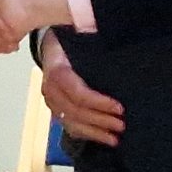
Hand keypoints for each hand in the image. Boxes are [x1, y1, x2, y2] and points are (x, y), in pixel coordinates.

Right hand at [40, 30, 124, 147]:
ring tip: (116, 138)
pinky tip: (105, 139)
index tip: (119, 107)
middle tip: (122, 125)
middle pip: (75, 111)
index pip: (76, 92)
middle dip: (100, 120)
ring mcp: (51, 102)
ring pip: (71, 123)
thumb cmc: (69, 38)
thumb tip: (110, 35)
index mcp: (56, 70)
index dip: (98, 102)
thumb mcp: (76, 32)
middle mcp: (50, 89)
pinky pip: (70, 127)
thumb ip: (90, 36)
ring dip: (95, 132)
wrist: (50, 44)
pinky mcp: (56, 110)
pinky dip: (88, 135)